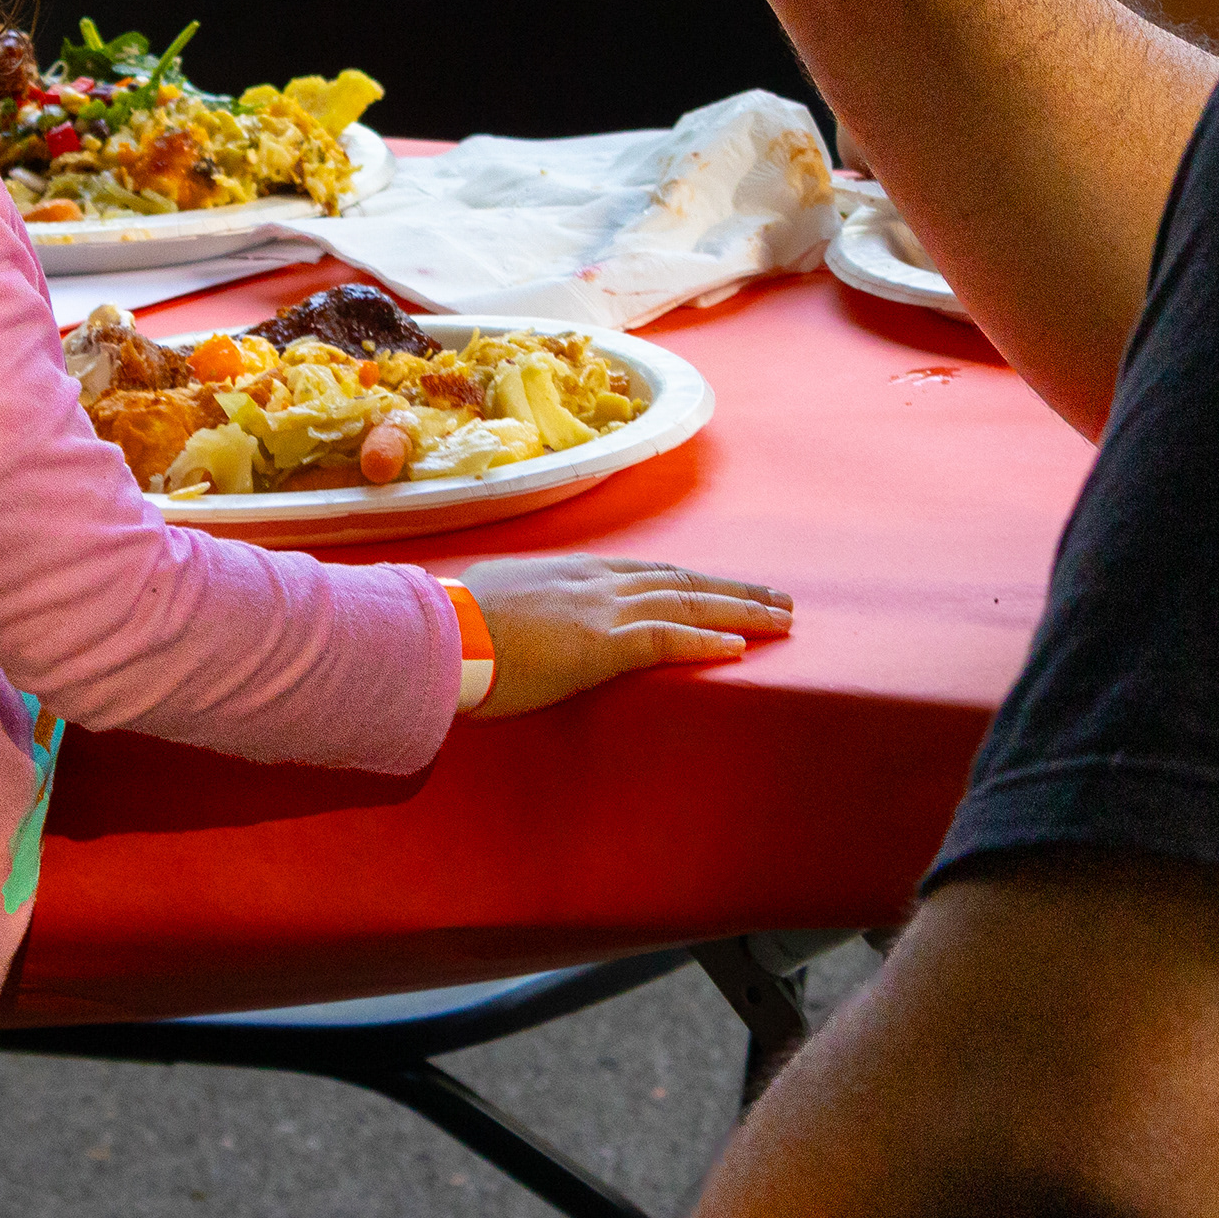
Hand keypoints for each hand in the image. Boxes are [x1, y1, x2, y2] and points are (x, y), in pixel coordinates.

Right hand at [460, 554, 793, 716]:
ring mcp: (602, 610)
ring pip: (688, 603)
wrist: (437, 633)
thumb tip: (528, 619)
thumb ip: (530, 604)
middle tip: (781, 600)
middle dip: (736, 591)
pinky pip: (666, 639)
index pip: (651, 572)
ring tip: (781, 621)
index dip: (695, 579)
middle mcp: (598, 582)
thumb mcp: (501, 600)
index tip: (727, 585)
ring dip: (741, 612)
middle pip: (683, 581)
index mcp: (575, 571)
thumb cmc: (454, 625)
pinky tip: (739, 646)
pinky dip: (706, 640)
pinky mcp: (600, 645)